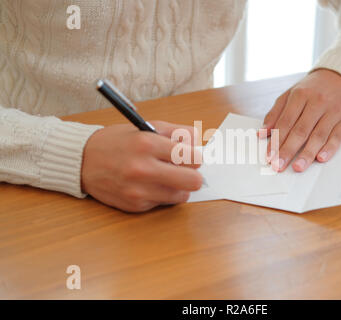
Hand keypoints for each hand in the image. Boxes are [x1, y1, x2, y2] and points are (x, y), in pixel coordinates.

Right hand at [81, 121, 202, 211]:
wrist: (82, 161)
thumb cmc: (117, 142)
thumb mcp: (146, 128)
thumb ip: (177, 132)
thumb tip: (200, 143)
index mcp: (147, 144)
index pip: (194, 157)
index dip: (195, 156)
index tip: (190, 156)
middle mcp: (143, 168)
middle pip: (194, 181)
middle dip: (193, 175)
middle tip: (185, 169)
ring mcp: (139, 190)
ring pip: (182, 195)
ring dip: (178, 187)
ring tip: (164, 176)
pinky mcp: (135, 205)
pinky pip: (164, 203)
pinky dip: (161, 194)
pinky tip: (148, 184)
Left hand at [259, 69, 340, 171]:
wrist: (339, 77)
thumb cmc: (310, 89)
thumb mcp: (289, 95)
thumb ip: (275, 114)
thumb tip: (262, 133)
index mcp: (300, 95)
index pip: (285, 122)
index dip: (276, 140)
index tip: (269, 156)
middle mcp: (317, 103)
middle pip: (301, 130)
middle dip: (288, 150)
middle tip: (279, 166)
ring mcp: (333, 112)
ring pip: (318, 135)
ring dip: (307, 153)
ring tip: (297, 167)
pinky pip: (337, 137)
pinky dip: (329, 148)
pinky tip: (321, 158)